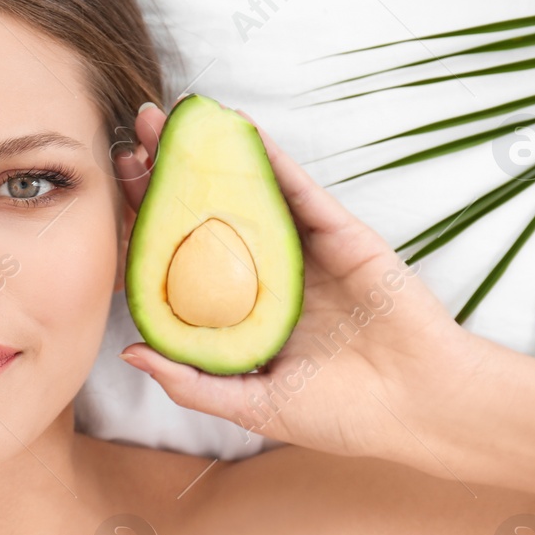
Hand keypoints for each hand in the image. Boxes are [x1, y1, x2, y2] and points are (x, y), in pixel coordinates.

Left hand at [113, 100, 482, 462]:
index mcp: (239, 312)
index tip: (117, 187)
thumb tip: (130, 352)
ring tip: (171, 118)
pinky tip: (237, 129)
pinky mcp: (338, 233)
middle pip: (204, 213)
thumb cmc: (340, 416)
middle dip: (168, 172)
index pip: (179, 256)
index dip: (148, 221)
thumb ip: (191, 382)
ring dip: (208, 151)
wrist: (418, 406)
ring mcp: (300, 250)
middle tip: (136, 131)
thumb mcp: (251, 406)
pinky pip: (296, 188)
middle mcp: (264, 274)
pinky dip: (267, 156)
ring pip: (245, 190)